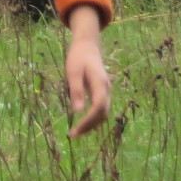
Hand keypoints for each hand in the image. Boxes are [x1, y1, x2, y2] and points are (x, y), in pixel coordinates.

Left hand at [65, 5, 110, 137]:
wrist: (88, 46)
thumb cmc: (78, 57)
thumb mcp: (73, 71)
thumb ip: (76, 90)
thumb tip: (76, 111)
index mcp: (100, 83)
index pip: (98, 107)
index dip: (89, 121)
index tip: (76, 130)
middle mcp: (107, 90)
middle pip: (103, 114)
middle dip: (90, 126)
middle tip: (73, 135)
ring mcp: (107, 91)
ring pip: (104, 113)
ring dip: (92, 124)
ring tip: (76, 132)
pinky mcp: (103, 92)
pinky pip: (101, 109)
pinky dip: (93, 118)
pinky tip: (82, 123)